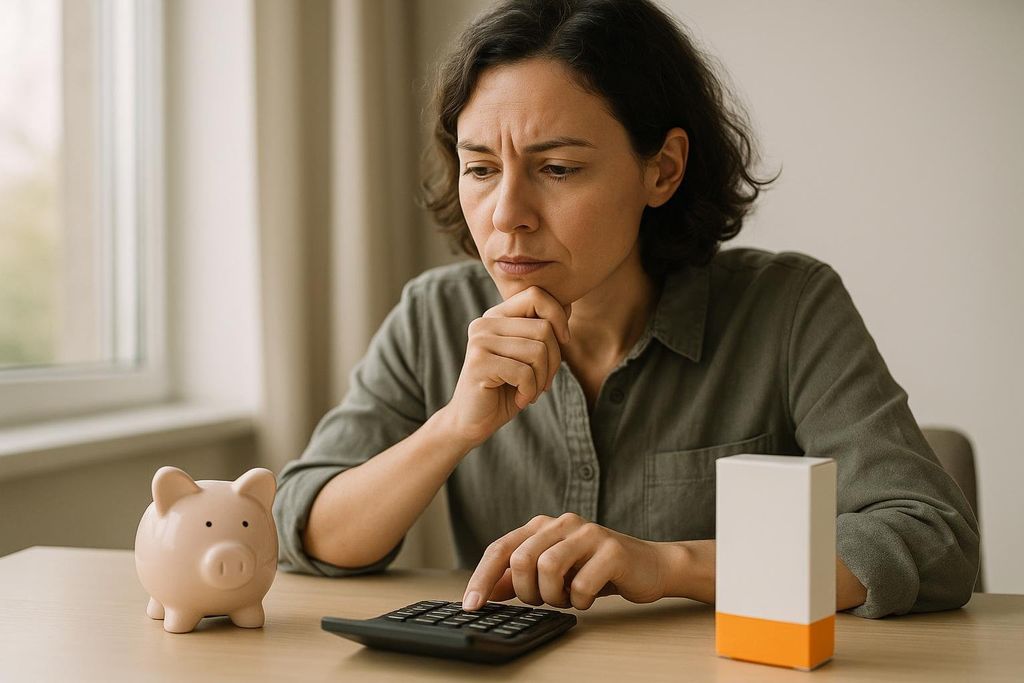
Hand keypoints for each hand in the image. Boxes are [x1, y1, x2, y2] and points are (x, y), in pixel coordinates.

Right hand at [441, 286, 570, 448]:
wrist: (473, 422)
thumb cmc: (506, 389)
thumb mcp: (529, 356)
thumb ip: (543, 330)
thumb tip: (569, 303)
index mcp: (497, 316)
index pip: (536, 295)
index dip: (557, 316)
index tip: (563, 342)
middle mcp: (485, 323)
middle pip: (543, 328)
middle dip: (554, 361)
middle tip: (543, 382)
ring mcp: (479, 341)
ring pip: (537, 351)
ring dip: (542, 379)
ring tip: (530, 391)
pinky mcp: (479, 363)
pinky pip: (524, 372)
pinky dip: (529, 391)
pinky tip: (520, 399)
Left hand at [462, 513, 669, 610]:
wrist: (649, 566)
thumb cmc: (596, 570)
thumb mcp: (553, 573)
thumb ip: (519, 579)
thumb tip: (487, 592)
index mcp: (542, 526)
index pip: (500, 548)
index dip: (482, 578)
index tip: (471, 605)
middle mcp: (562, 522)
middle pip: (521, 558)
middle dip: (526, 591)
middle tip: (543, 600)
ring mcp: (588, 533)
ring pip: (547, 568)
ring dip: (554, 596)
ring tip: (567, 597)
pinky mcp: (611, 549)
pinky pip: (581, 585)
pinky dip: (580, 600)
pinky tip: (589, 596)